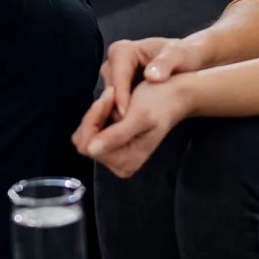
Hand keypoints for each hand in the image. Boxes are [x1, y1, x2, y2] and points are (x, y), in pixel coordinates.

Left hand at [73, 74, 193, 177]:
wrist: (173, 96)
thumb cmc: (160, 103)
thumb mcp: (140, 116)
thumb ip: (117, 135)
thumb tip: (91, 150)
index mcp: (127, 162)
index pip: (89, 145)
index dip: (94, 119)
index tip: (110, 95)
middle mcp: (119, 164)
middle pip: (85, 142)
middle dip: (95, 115)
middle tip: (111, 94)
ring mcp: (114, 156)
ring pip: (86, 136)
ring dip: (96, 113)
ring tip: (113, 97)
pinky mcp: (112, 145)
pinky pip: (91, 132)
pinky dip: (98, 115)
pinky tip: (112, 105)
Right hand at [99, 37, 205, 116]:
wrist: (186, 60)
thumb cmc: (183, 56)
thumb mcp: (179, 56)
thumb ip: (166, 63)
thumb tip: (150, 76)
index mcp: (123, 50)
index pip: (117, 78)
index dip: (121, 97)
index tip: (127, 116)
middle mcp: (113, 62)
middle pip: (109, 90)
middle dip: (118, 108)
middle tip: (131, 126)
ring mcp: (113, 75)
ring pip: (109, 99)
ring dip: (120, 113)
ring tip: (135, 127)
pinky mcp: (117, 87)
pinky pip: (115, 104)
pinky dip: (124, 114)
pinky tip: (135, 124)